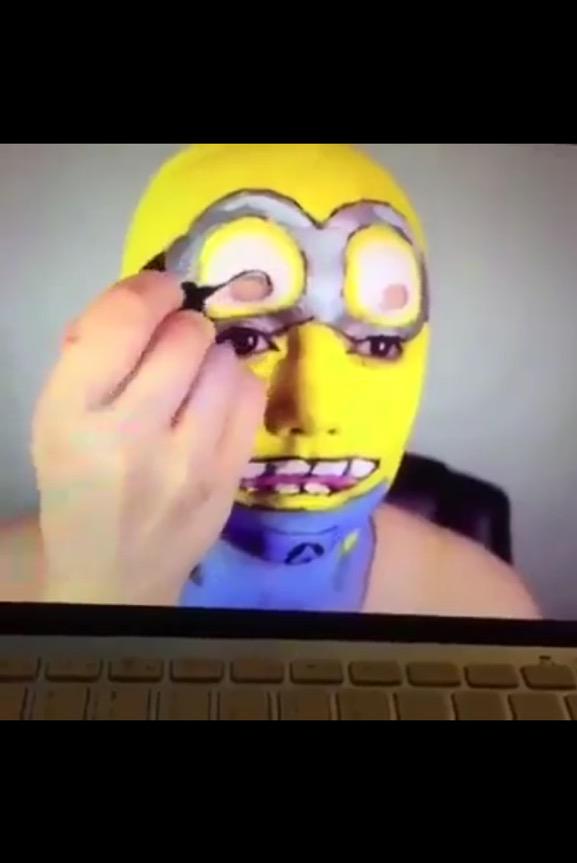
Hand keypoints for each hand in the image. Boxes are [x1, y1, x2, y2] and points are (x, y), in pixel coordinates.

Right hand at [32, 271, 265, 605]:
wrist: (114, 571)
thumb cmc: (80, 483)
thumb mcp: (57, 416)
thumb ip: (90, 352)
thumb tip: (147, 297)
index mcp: (72, 415)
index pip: (124, 321)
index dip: (149, 291)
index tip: (159, 292)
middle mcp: (132, 435)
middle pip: (186, 335)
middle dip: (180, 327)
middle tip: (170, 345)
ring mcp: (190, 461)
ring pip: (225, 360)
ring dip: (209, 356)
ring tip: (191, 378)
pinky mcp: (230, 477)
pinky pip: (251, 393)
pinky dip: (235, 384)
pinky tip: (215, 400)